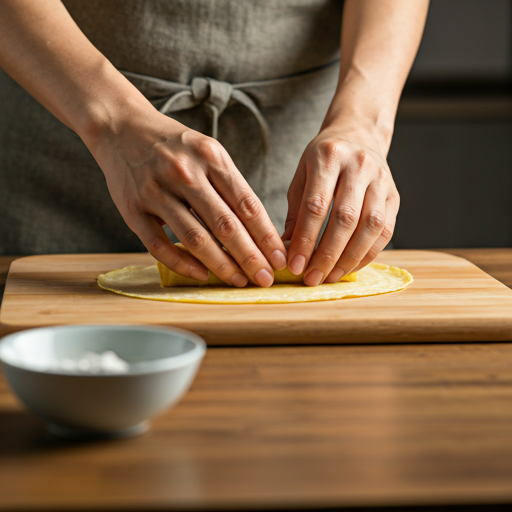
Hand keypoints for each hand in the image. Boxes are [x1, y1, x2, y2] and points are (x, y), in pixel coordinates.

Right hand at [91, 107, 286, 286]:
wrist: (121, 127)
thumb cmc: (174, 145)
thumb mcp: (208, 151)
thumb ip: (230, 185)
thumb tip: (257, 228)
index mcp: (211, 157)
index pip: (247, 204)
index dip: (266, 236)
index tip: (280, 258)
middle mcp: (184, 173)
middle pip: (225, 225)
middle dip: (250, 257)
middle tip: (265, 279)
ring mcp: (156, 191)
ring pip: (195, 238)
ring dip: (221, 265)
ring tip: (238, 281)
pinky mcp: (132, 209)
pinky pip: (159, 245)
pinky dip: (182, 264)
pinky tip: (201, 275)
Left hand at [282, 127, 398, 285]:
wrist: (358, 134)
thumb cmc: (324, 159)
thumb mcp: (302, 175)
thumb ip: (296, 211)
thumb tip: (288, 249)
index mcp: (329, 157)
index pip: (316, 205)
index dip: (306, 240)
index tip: (295, 265)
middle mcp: (359, 166)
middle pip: (345, 218)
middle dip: (327, 254)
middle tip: (312, 278)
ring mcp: (381, 180)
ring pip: (370, 227)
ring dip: (350, 258)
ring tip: (331, 277)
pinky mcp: (394, 195)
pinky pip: (386, 231)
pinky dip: (369, 254)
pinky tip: (351, 266)